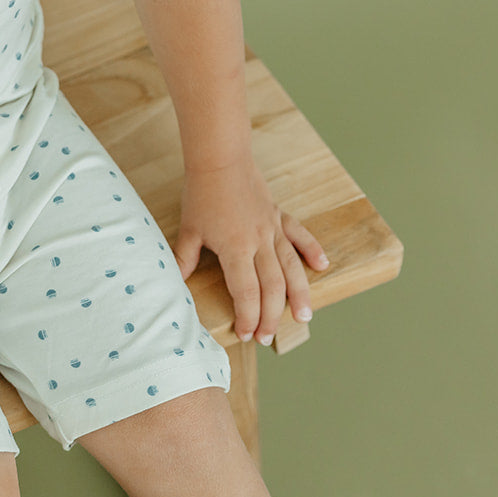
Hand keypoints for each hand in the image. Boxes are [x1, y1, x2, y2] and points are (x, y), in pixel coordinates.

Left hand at [171, 155, 329, 345]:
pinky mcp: (279, 215)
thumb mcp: (189, 229)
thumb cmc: (201, 194)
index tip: (245, 333)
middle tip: (268, 337)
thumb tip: (175, 283)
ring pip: (291, 267)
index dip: (247, 316)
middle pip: (272, 287)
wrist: (219, 158)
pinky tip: (322, 266)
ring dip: (299, 294)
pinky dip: (312, 250)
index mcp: (235, 248)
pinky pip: (300, 235)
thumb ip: (185, 259)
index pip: (245, 292)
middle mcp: (259, 242)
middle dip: (271, 316)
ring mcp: (272, 228)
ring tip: (304, 317)